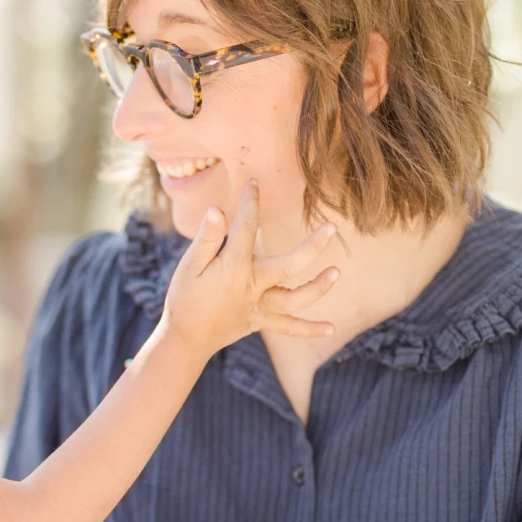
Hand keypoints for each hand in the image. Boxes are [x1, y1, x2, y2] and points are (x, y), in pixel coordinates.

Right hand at [163, 181, 338, 354]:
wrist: (185, 339)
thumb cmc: (184, 298)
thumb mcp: (189, 266)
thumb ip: (206, 238)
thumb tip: (216, 210)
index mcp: (234, 268)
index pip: (246, 228)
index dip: (249, 203)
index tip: (254, 183)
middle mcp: (252, 287)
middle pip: (289, 266)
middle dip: (312, 247)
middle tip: (332, 228)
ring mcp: (259, 307)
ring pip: (295, 300)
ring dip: (318, 288)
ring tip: (337, 272)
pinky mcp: (260, 321)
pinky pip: (288, 328)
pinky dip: (309, 330)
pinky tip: (331, 328)